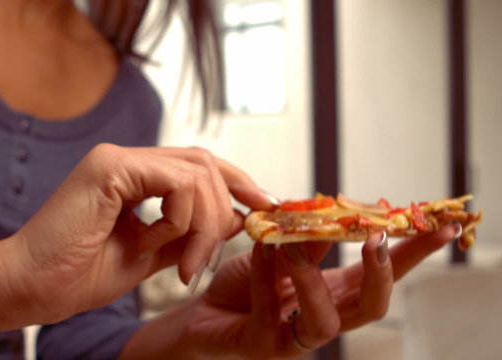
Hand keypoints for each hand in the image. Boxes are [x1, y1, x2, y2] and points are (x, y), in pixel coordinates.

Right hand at [3, 144, 272, 322]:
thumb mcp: (149, 255)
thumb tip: (233, 221)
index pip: (197, 165)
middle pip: (204, 163)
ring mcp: (117, 159)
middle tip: (220, 248)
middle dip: (230, 203)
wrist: (29, 286)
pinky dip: (180, 218)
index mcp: (133, 177)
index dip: (236, 181)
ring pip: (196, 171)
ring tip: (185, 263)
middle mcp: (126, 161)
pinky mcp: (110, 168)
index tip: (263, 206)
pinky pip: (175, 183)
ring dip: (204, 222)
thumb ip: (186, 234)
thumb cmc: (77, 274)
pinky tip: (158, 243)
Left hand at [184, 224, 459, 358]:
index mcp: (333, 291)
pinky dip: (263, 273)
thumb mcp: (276, 253)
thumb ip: (303, 242)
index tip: (443, 227)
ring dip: (313, 278)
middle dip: (384, 272)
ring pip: (327, 321)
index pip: (381, 273)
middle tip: (376, 237)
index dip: (413, 254)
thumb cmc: (243, 283)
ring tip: (293, 247)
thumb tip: (328, 219)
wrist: (200, 310)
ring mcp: (295, 338)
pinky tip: (258, 249)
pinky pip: (269, 310)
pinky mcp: (264, 347)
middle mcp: (323, 316)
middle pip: (373, 306)